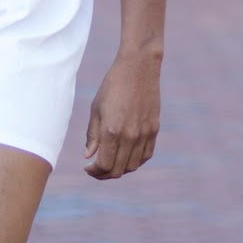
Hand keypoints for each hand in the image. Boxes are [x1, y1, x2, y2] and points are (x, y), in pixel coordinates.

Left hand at [83, 52, 160, 179]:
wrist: (138, 68)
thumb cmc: (112, 86)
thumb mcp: (96, 109)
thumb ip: (92, 135)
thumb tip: (88, 156)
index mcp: (111, 131)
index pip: (103, 165)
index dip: (94, 171)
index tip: (87, 167)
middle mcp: (129, 136)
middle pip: (118, 170)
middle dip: (104, 174)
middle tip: (96, 169)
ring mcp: (144, 134)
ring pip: (133, 166)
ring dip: (120, 170)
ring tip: (110, 163)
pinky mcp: (154, 130)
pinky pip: (146, 155)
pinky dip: (135, 161)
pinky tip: (126, 156)